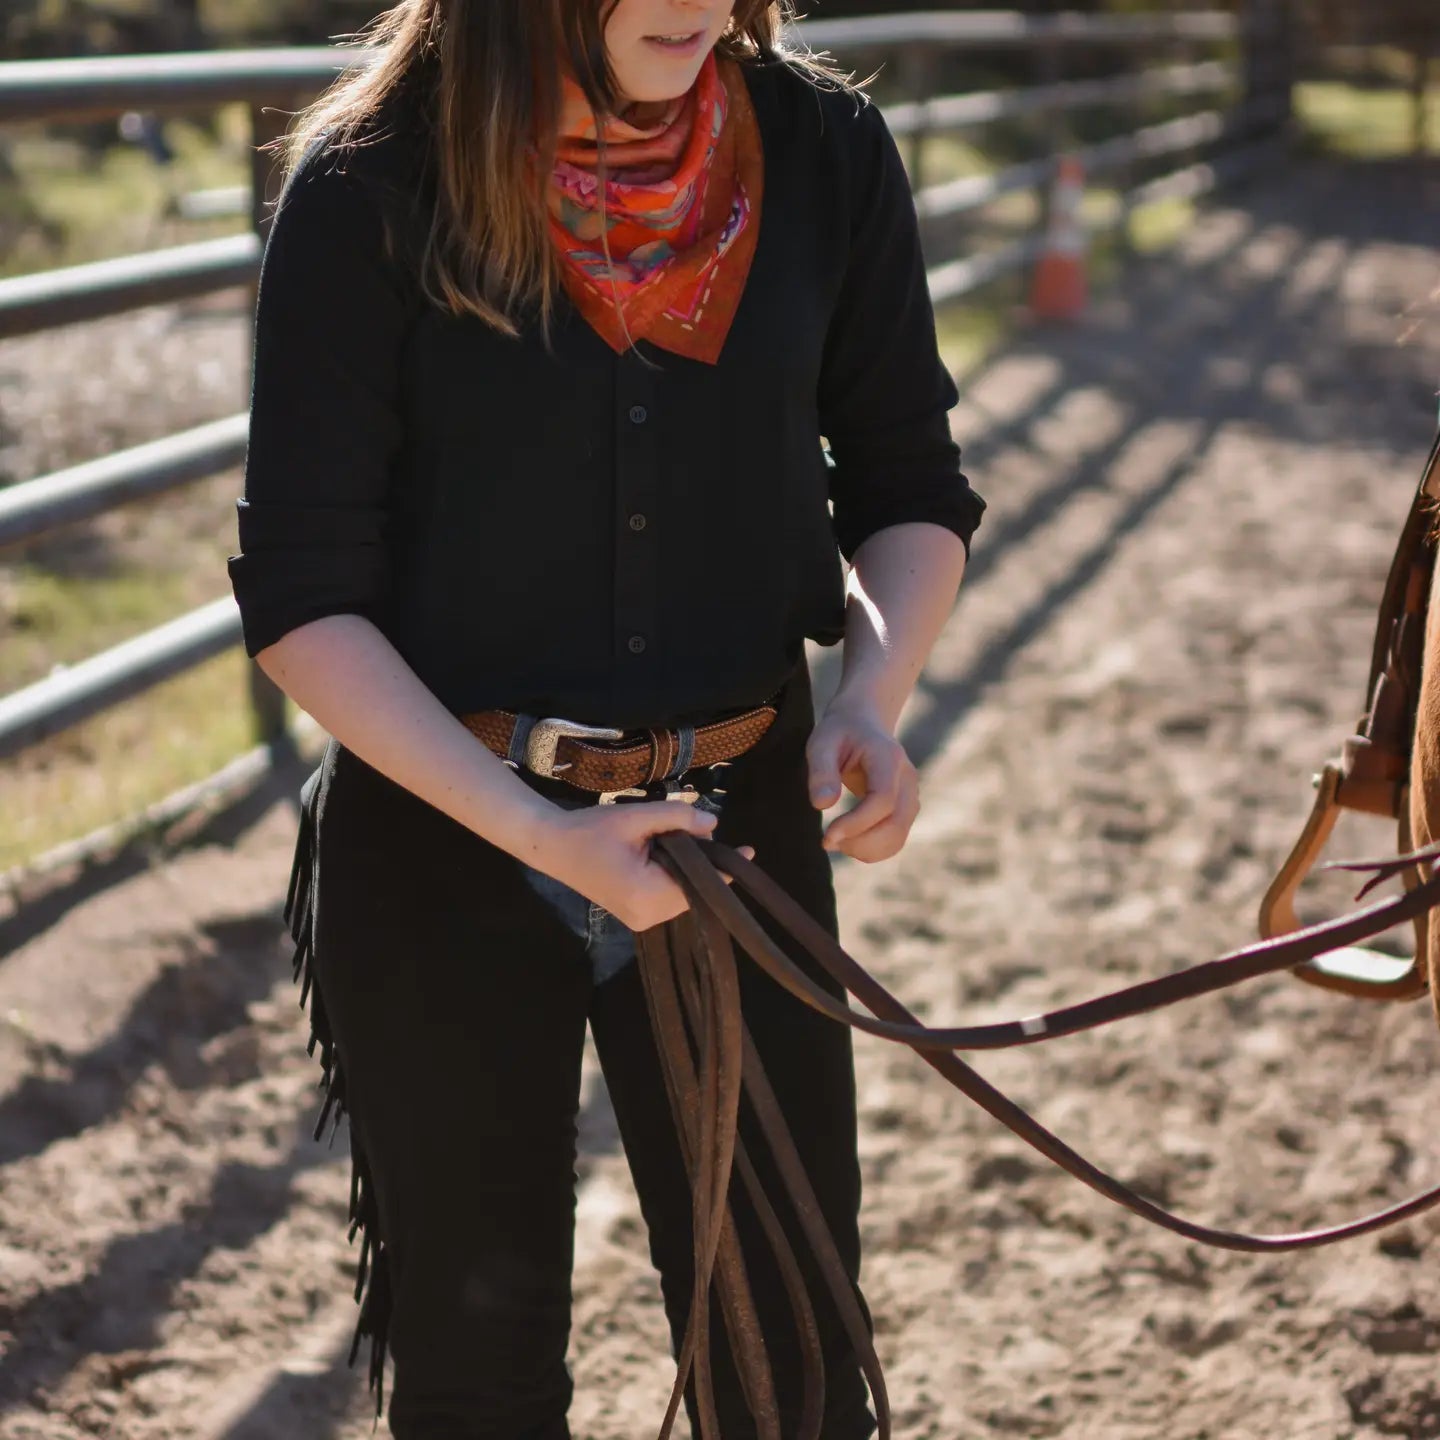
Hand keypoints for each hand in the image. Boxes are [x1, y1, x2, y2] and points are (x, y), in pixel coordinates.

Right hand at [534, 801, 753, 931]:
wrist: (551, 845)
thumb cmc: (591, 830)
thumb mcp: (636, 817)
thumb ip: (678, 818)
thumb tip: (715, 824)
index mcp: (648, 897)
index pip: (701, 884)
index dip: (725, 867)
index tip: (749, 850)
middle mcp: (648, 917)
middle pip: (694, 889)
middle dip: (700, 860)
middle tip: (690, 826)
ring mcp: (641, 920)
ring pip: (683, 892)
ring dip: (685, 866)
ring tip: (669, 836)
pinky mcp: (636, 915)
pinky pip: (669, 894)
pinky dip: (673, 874)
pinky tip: (664, 851)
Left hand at [806, 700, 919, 862]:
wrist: (863, 723)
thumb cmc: (839, 732)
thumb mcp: (822, 743)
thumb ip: (821, 771)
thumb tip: (822, 805)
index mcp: (888, 758)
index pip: (883, 799)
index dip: (857, 823)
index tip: (827, 836)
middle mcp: (907, 778)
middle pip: (896, 824)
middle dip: (860, 842)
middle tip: (827, 841)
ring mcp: (911, 795)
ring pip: (898, 837)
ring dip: (866, 850)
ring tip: (835, 840)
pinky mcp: (906, 809)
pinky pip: (896, 839)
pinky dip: (873, 849)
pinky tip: (848, 840)